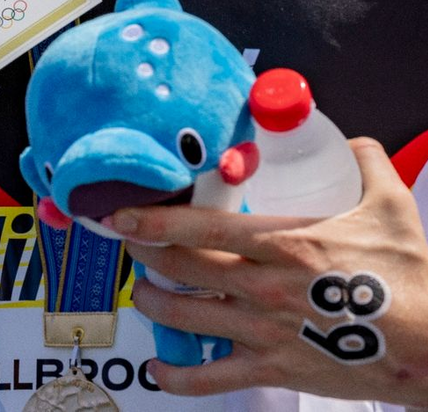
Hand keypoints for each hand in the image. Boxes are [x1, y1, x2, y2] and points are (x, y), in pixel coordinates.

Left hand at [109, 139, 427, 403]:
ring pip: (187, 318)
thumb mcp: (392, 208)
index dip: (155, 220)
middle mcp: (267, 289)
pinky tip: (160, 369)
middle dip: (144, 253)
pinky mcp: (277, 371)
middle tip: (128, 242)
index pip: (203, 228)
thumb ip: (367, 164)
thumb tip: (354, 141)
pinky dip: (180, 376)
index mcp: (286, 244)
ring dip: (153, 304)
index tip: (120, 215)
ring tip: (142, 290)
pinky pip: (214, 378)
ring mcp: (267, 334)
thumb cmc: (414, 283)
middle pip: (183, 269)